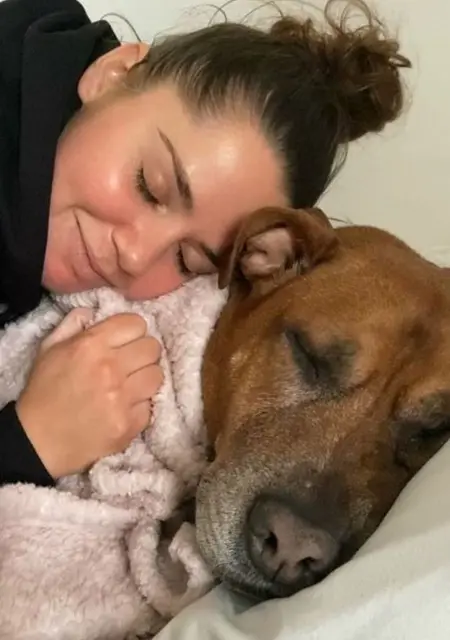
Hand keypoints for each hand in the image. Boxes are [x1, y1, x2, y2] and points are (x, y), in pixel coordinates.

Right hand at [16, 308, 162, 478]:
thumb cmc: (44, 392)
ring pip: (157, 375)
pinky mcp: (130, 424)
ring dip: (146, 378)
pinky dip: (141, 406)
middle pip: (152, 347)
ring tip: (131, 385)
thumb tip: (93, 312)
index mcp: (91, 345)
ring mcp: (122, 398)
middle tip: (130, 363)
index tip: (125, 341)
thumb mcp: (50, 349)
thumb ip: (72, 325)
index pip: (137, 323)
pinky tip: (124, 407)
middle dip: (142, 353)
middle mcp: (110, 368)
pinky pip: (151, 404)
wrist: (39, 441)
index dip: (132, 331)